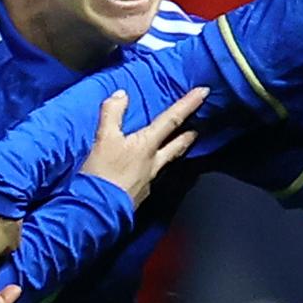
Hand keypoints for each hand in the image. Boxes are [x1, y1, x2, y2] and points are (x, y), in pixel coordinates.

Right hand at [81, 87, 201, 204]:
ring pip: (167, 160)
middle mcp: (154, 162)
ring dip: (176, 150)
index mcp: (147, 146)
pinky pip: (153, 174)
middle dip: (189, 134)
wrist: (98, 210)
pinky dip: (157, 165)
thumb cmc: (102, 173)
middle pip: (177, 145)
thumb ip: (112, 114)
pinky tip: (150, 166)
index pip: (172, 120)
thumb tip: (122, 94)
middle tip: (199, 128)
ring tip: (181, 144)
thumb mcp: (104, 138)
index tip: (204, 92)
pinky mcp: (140, 192)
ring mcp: (149, 179)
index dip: (188, 104)